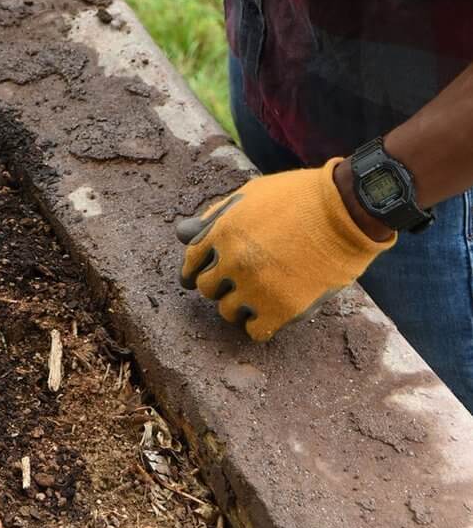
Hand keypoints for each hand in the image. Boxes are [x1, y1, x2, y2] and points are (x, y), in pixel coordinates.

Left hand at [175, 160, 395, 341]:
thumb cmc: (298, 198)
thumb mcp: (249, 196)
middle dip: (218, 286)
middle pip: (207, 289)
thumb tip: (181, 234)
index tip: (197, 278)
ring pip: (227, 312)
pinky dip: (258, 326)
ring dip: (238, 306)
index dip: (193, 271)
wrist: (346, 211)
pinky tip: (269, 315)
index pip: (191, 261)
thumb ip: (214, 217)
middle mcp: (232, 262)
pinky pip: (255, 331)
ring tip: (257, 297)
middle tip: (236, 283)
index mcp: (221, 232)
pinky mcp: (282, 309)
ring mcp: (255, 287)